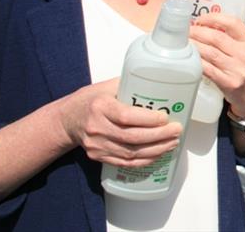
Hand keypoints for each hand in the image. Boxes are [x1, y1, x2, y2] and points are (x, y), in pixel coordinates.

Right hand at [60, 78, 181, 166]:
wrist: (67, 120)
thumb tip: (160, 82)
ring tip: (173, 142)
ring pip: (131, 153)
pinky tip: (159, 153)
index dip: (149, 119)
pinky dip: (144, 160)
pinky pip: (125, 162)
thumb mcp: (107, 86)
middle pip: (132, 137)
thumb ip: (131, 84)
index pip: (126, 116)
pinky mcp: (98, 156)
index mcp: (100, 107)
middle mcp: (97, 128)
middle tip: (177, 130)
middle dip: (159, 136)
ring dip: (156, 150)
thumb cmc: (91, 100)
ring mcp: (97, 145)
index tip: (166, 117)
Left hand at [189, 12, 244, 119]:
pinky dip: (196, 62)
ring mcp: (237, 70)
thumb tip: (205, 26)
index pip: (233, 23)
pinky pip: (207, 69)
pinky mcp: (228, 83)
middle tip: (186, 31)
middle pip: (217, 37)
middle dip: (197, 32)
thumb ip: (232, 39)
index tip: (200, 20)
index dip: (213, 18)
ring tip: (184, 43)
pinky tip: (189, 59)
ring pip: (210, 52)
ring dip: (194, 46)